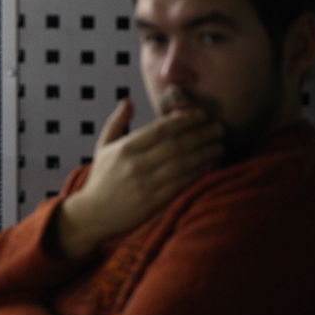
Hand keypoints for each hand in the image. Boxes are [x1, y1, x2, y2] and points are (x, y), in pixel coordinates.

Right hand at [55, 99, 223, 258]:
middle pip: (177, 144)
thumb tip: (128, 100)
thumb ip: (116, 122)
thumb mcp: (102, 147)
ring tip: (220, 145)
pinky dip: (199, 171)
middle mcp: (136, 164)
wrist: (94, 214)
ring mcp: (147, 183)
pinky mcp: (155, 201)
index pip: (161, 129)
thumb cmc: (101, 179)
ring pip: (184, 163)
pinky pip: (183, 182)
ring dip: (206, 152)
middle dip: (202, 134)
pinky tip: (210, 164)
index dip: (185, 120)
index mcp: (125, 148)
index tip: (202, 114)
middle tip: (220, 128)